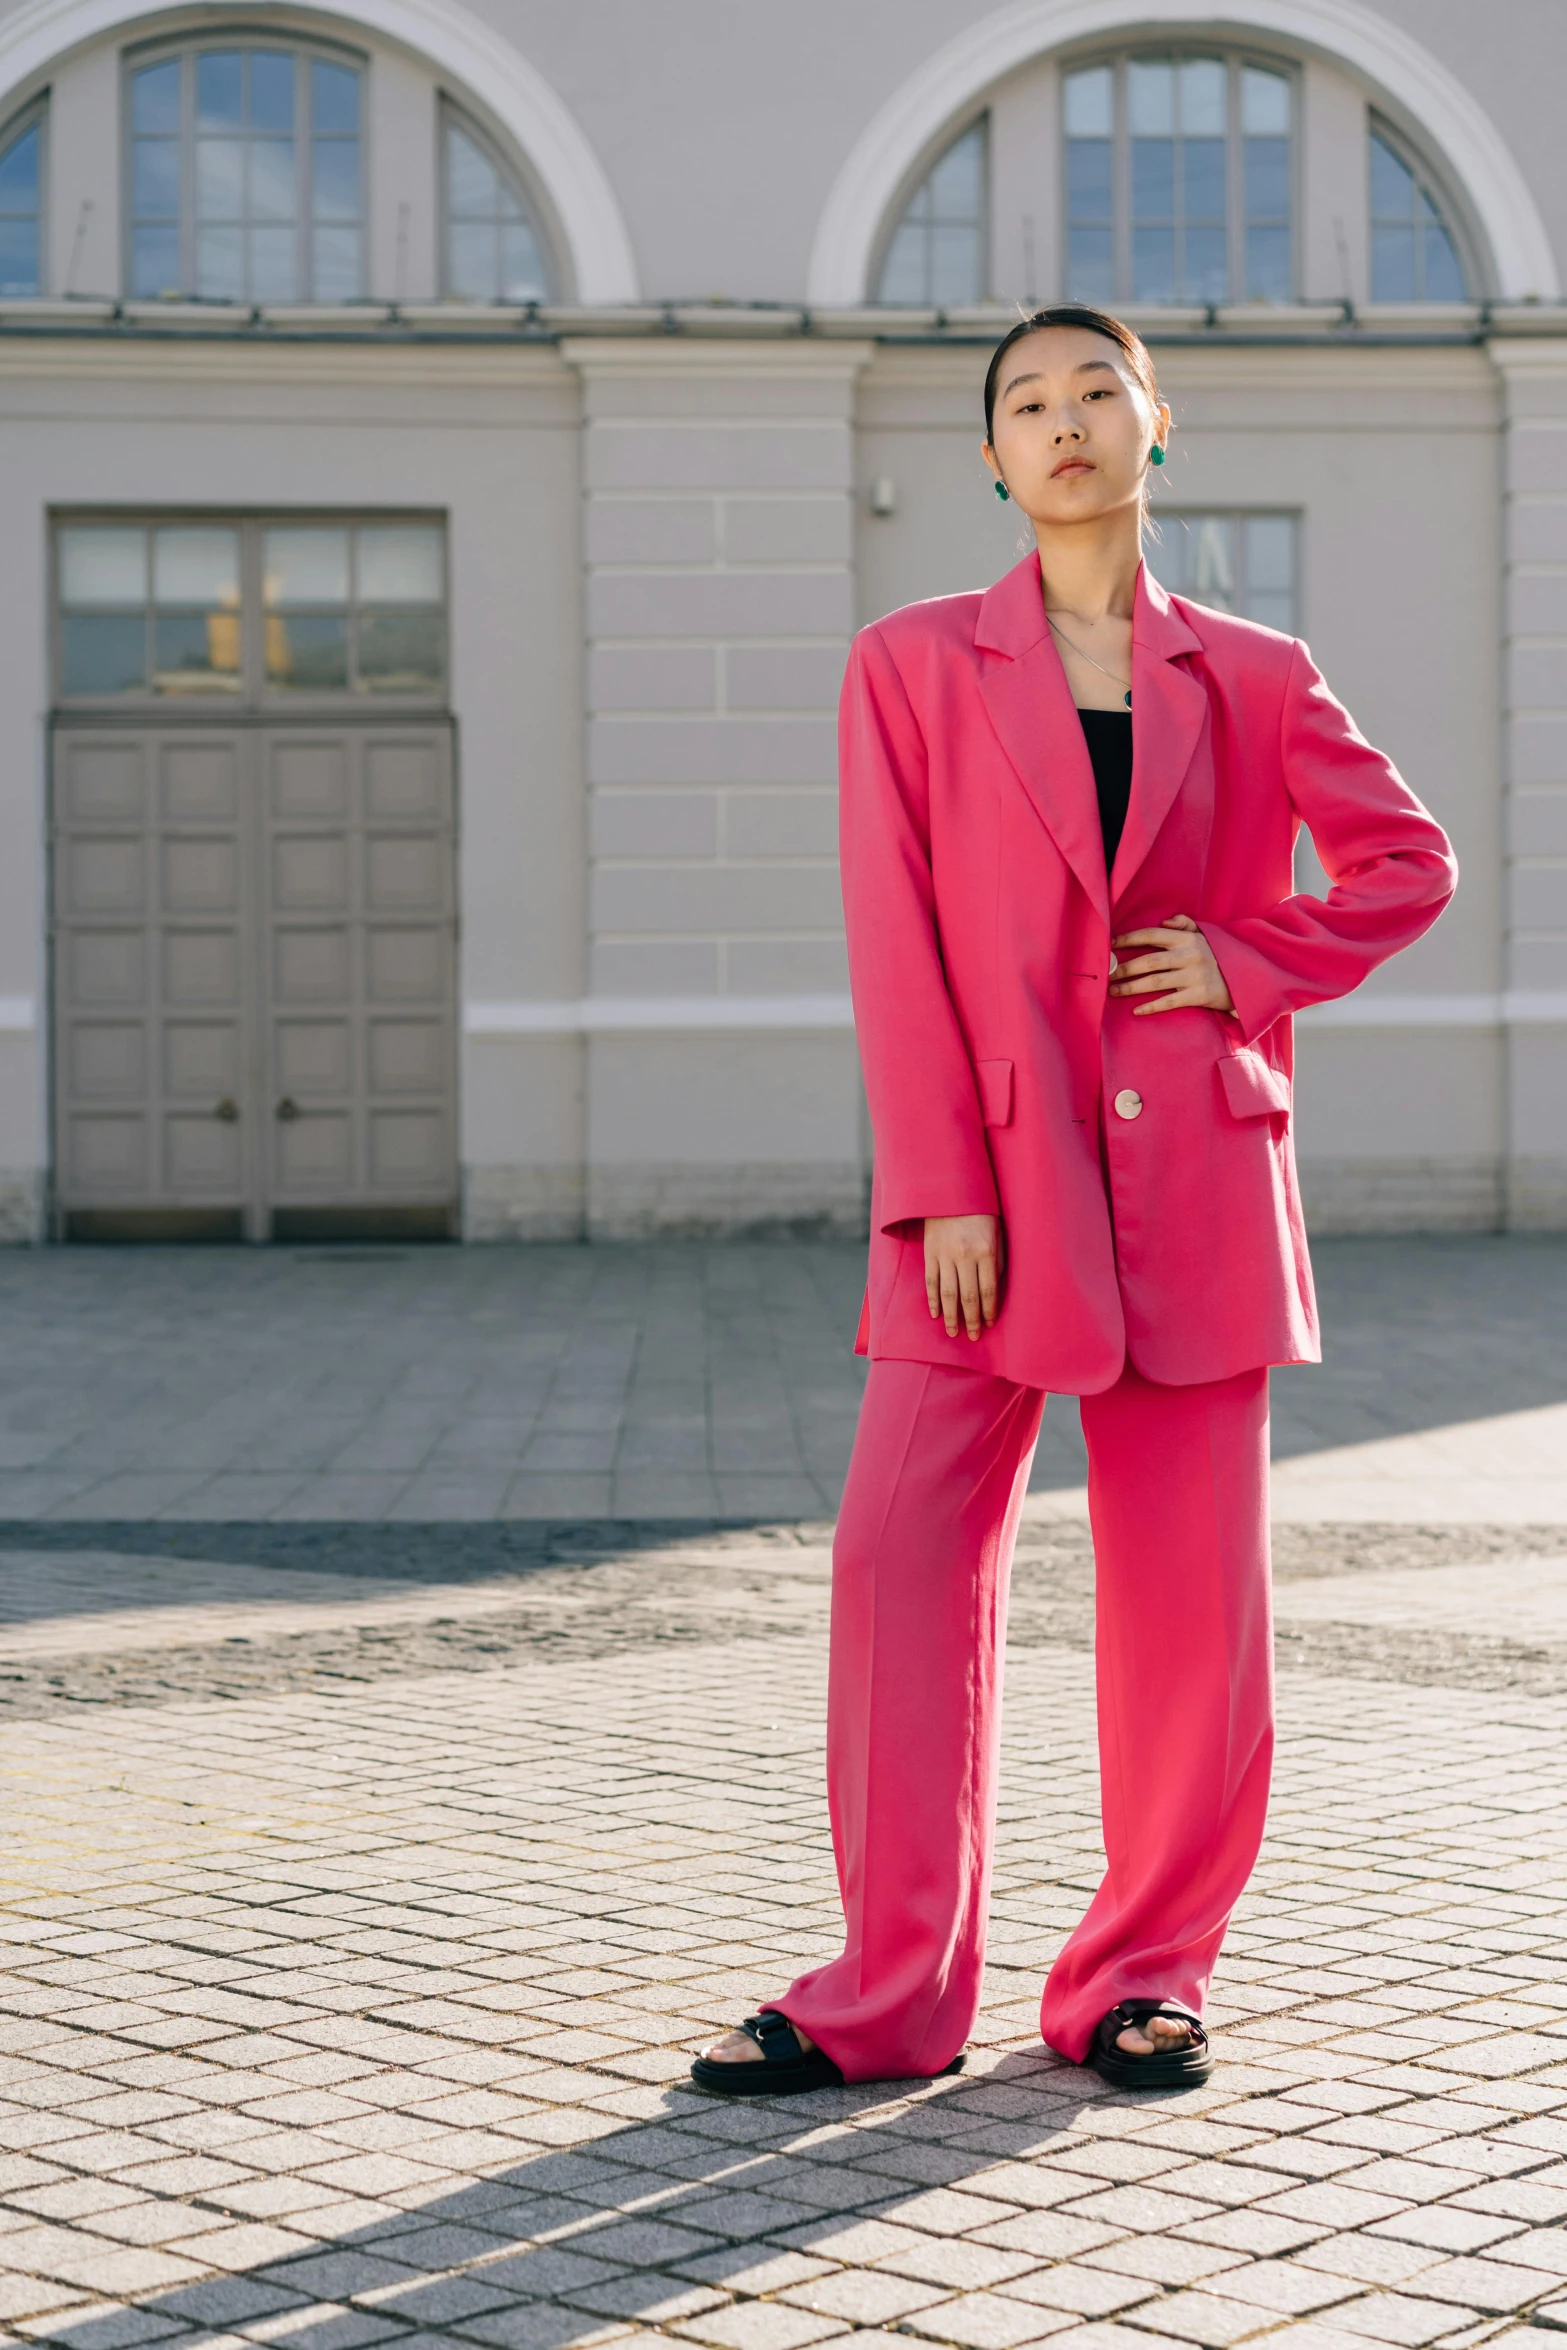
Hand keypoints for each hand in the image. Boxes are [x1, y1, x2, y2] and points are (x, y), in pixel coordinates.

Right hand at [924, 1215, 1004, 1339]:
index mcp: (985, 1251)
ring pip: (948, 1294)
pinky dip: (932, 1300)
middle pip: (968, 1297)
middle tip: (973, 1336)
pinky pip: (931, 1282)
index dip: (989, 1311)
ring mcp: (945, 1255)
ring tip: (953, 1332)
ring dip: (951, 1316)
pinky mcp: (930, 1253)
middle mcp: (965, 1256)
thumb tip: (992, 1292)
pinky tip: (936, 1314)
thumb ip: (996, 1262)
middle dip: (971, 1320)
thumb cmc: (980, 1215)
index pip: (988, 1290)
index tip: (989, 1324)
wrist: (951, 1193)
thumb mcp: (997, 1235)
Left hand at [1109, 914, 1234, 1015]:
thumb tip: (1164, 921)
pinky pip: (1169, 1002)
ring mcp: (1194, 976)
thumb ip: (1185, 924)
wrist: (1245, 980)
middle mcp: (1190, 955)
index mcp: (1188, 939)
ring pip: (1155, 982)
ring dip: (1131, 987)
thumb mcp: (1205, 935)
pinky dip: (1151, 1006)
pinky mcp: (1199, 995)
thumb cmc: (1217, 956)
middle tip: (1106, 974)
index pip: (1152, 935)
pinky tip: (1136, 1010)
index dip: (1129, 939)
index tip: (1111, 945)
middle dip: (1124, 968)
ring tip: (1113, 991)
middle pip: (1149, 961)